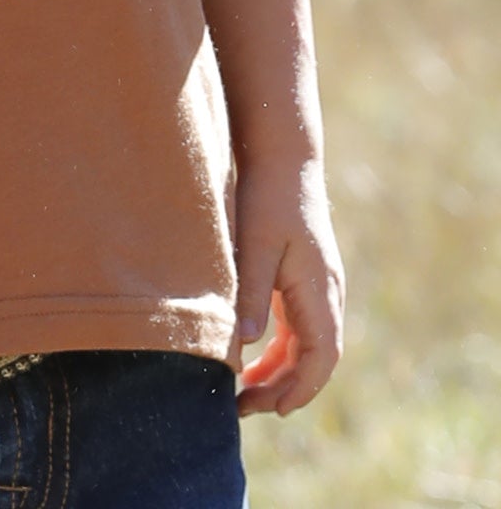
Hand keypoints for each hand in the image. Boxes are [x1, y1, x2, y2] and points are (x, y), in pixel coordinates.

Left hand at [233, 159, 344, 416]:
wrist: (283, 159)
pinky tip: (252, 358)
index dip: (300, 388)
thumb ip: (252, 293)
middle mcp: (326, 294)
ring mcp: (318, 287)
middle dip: (285, 389)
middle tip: (245, 408)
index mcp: (319, 290)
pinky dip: (280, 350)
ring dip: (281, 372)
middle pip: (315, 359)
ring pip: (306, 345)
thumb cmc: (267, 198)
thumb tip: (247, 345)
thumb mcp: (255, 245)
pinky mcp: (304, 279)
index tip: (274, 411)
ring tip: (244, 391)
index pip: (321, 356)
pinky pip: (298, 328)